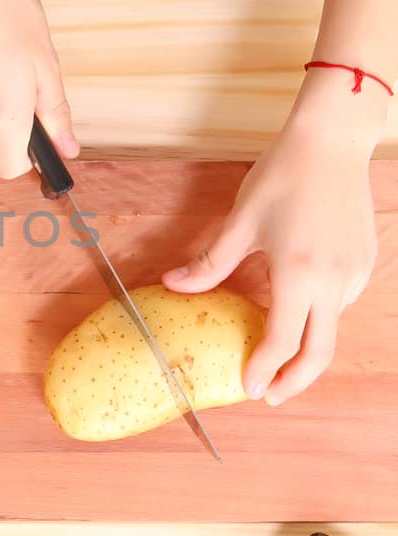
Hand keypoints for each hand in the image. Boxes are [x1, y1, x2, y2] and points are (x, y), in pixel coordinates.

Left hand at [162, 120, 376, 403]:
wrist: (332, 141)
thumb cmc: (284, 175)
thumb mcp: (241, 221)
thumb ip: (211, 263)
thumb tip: (172, 284)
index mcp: (299, 274)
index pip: (282, 343)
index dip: (263, 371)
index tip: (248, 389)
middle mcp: (333, 281)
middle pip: (319, 354)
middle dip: (294, 382)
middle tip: (269, 394)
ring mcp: (354, 273)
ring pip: (332, 327)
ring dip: (306, 346)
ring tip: (275, 351)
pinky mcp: (364, 262)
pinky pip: (341, 303)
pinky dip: (319, 317)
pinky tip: (296, 309)